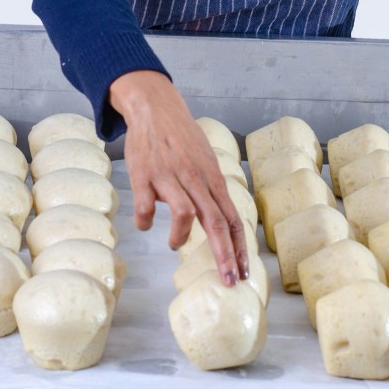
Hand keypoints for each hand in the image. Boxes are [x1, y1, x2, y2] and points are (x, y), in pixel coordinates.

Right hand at [109, 70, 248, 285]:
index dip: (239, 247)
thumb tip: (216, 219)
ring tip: (174, 244)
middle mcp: (195, 178)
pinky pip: (145, 207)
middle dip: (225, 255)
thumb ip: (211, 189)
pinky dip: (145, 221)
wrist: (155, 107)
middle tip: (230, 281)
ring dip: (180, 237)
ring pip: (184, 214)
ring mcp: (169, 176)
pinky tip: (144, 223)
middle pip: (216, 221)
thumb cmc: (181, 136)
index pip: (232, 217)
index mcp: (211, 177)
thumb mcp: (205, 160)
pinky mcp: (144, 175)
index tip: (244, 271)